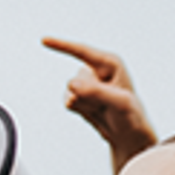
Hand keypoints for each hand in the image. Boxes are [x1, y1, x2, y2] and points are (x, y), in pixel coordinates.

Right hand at [42, 37, 156, 171]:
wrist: (129, 135)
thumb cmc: (131, 115)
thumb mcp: (119, 103)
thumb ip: (96, 92)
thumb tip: (71, 84)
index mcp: (110, 62)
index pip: (82, 51)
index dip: (62, 45)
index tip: (44, 40)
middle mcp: (96, 69)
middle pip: (76, 80)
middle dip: (87, 96)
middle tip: (106, 106)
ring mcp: (86, 83)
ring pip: (70, 92)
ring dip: (84, 105)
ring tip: (102, 109)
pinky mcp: (79, 96)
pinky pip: (67, 102)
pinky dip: (79, 110)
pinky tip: (94, 112)